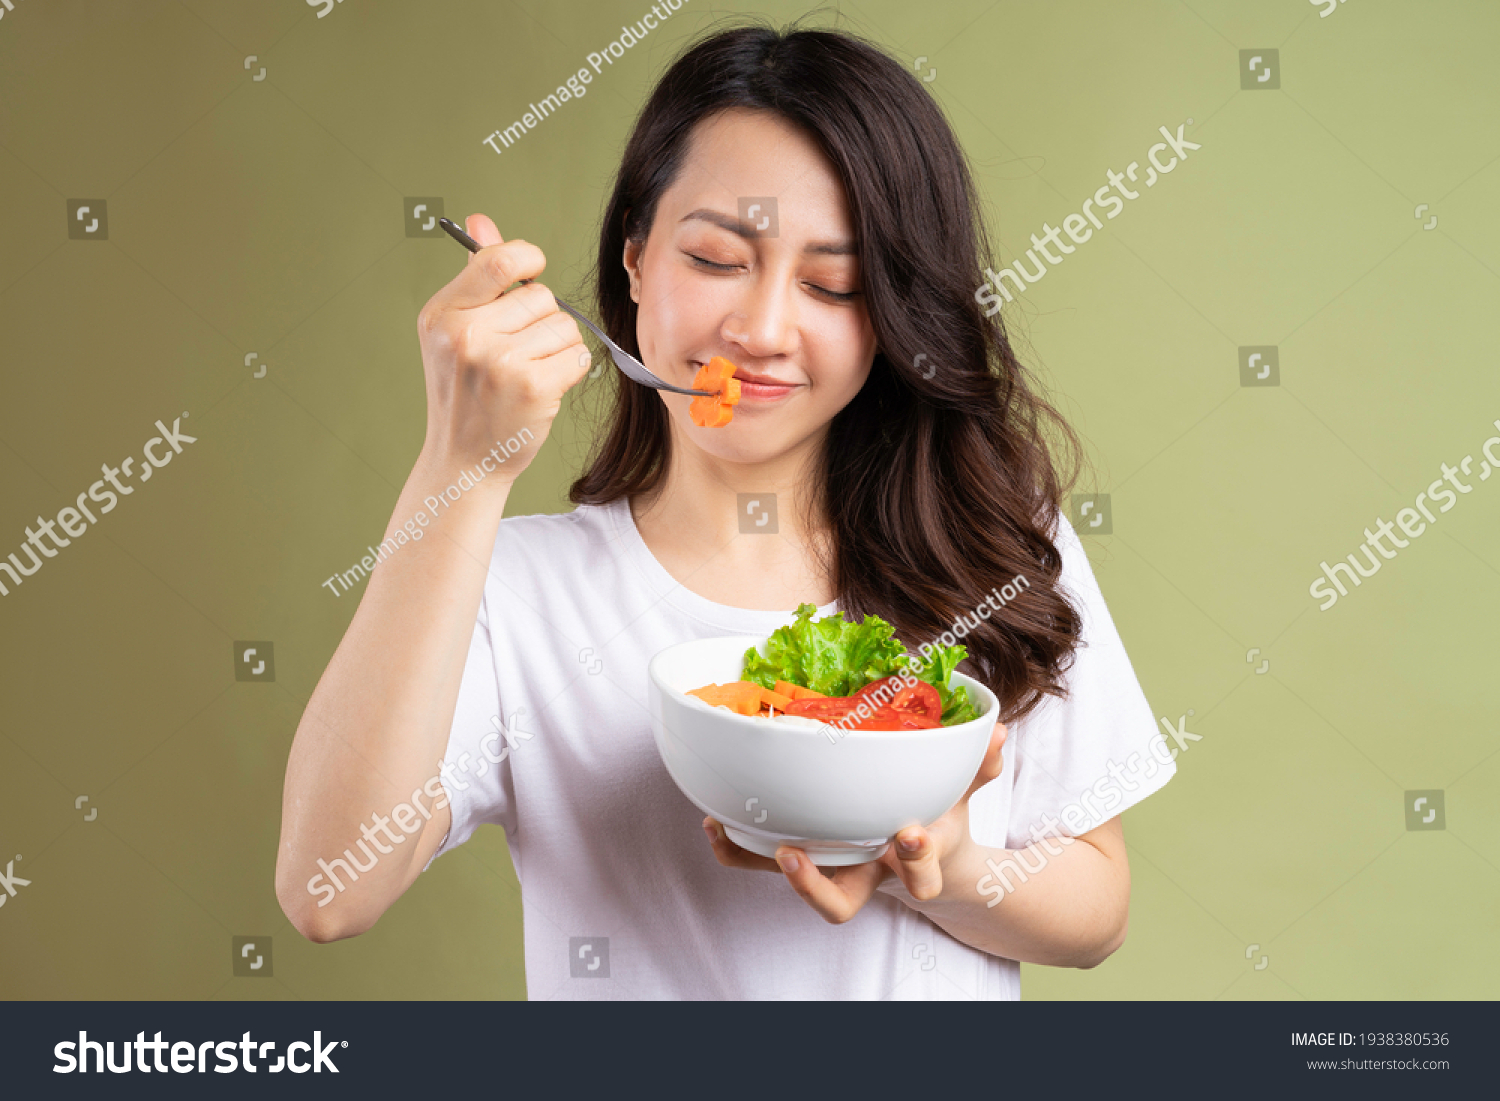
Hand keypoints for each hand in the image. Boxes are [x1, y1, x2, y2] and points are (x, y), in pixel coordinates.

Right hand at [414, 213, 591, 484]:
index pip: (498, 260)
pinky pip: (576, 355)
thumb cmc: (464, 394)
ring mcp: (500, 362)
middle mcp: (466, 335)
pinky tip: (544, 387)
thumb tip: (482, 220)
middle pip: (540, 295)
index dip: (527, 259)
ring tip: (529, 372)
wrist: (464, 462)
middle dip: (542, 319)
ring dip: (558, 347)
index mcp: (442, 314)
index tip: (532, 271)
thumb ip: (475, 277)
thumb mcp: (454, 333)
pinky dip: (569, 369)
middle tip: (518, 351)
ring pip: (563, 325)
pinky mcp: (532, 387)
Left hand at [703, 721, 1006, 922]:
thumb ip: (980, 766)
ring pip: (791, 884)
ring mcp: (831, 870)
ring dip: (757, 863)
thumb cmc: (939, 820)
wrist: (922, 859)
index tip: (909, 833)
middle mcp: (865, 876)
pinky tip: (712, 816)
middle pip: (840, 904)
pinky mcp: (803, 859)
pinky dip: (737, 845)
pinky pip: (762, 861)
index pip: (920, 874)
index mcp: (912, 862)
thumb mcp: (963, 795)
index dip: (916, 860)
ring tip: (726, 831)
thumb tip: (999, 730)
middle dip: (816, 886)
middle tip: (791, 853)